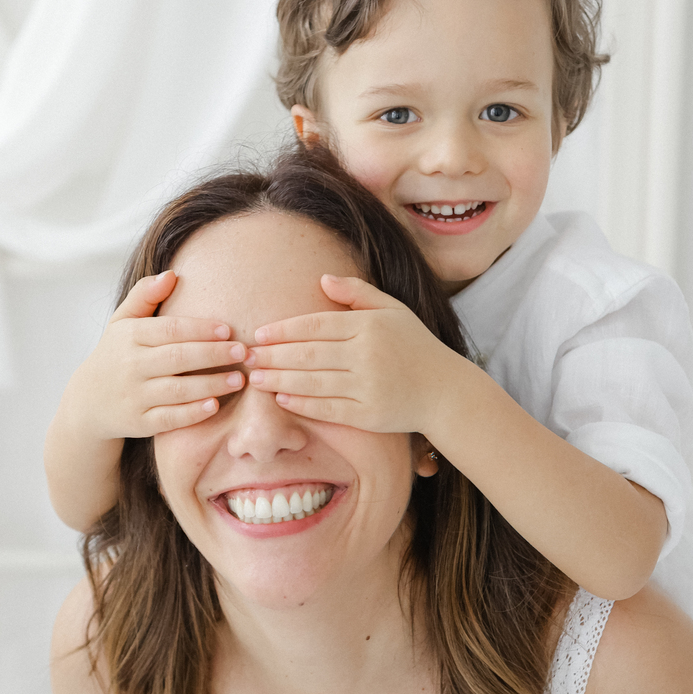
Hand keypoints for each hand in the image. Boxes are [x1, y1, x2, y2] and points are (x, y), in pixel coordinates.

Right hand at [64, 271, 247, 442]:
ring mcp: (134, 396)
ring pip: (178, 389)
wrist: (88, 402)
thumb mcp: (122, 322)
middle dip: (214, 354)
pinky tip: (215, 405)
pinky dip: (193, 413)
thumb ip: (144, 295)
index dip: (201, 329)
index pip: (170, 329)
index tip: (229, 329)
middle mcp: (131, 365)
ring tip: (239, 379)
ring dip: (212, 384)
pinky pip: (170, 418)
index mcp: (129, 336)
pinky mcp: (139, 422)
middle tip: (243, 352)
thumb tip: (172, 274)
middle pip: (178, 358)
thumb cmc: (116, 354)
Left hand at [247, 273, 456, 433]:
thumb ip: (358, 293)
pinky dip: (302, 403)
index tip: (259, 334)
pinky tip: (282, 398)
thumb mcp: (393, 310)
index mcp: (369, 325)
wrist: (445, 391)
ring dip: (279, 380)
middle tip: (247, 357)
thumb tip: (322, 279)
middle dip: (273, 356)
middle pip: (308, 354)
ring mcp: (368, 385)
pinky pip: (328, 408)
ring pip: (312, 382)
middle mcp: (367, 354)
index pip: (316, 325)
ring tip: (256, 378)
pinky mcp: (369, 414)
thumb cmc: (415, 346)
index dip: (284, 330)